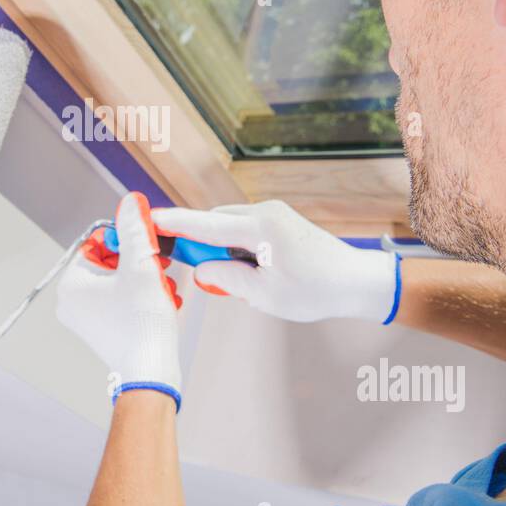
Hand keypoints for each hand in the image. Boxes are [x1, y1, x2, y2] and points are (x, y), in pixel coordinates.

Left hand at [56, 192, 183, 408]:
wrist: (151, 371)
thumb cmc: (142, 324)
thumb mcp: (141, 265)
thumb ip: (134, 229)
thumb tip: (130, 203)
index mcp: (72, 283)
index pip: (98, 242)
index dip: (126, 239)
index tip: (148, 245)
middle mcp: (72, 301)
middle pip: (110, 261)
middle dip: (140, 262)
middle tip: (161, 267)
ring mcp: (86, 318)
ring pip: (119, 281)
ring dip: (145, 278)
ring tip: (164, 287)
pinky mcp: (102, 329)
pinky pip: (120, 300)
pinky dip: (141, 296)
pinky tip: (161, 300)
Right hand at [151, 200, 399, 323]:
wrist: (356, 281)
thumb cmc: (315, 290)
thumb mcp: (264, 294)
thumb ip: (226, 277)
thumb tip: (201, 268)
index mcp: (260, 227)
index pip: (205, 223)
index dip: (174, 223)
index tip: (148, 218)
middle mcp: (265, 212)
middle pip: (214, 221)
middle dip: (197, 241)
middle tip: (187, 267)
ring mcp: (273, 214)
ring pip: (228, 226)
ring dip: (218, 247)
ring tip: (230, 279)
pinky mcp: (279, 222)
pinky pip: (243, 230)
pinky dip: (234, 247)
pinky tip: (245, 272)